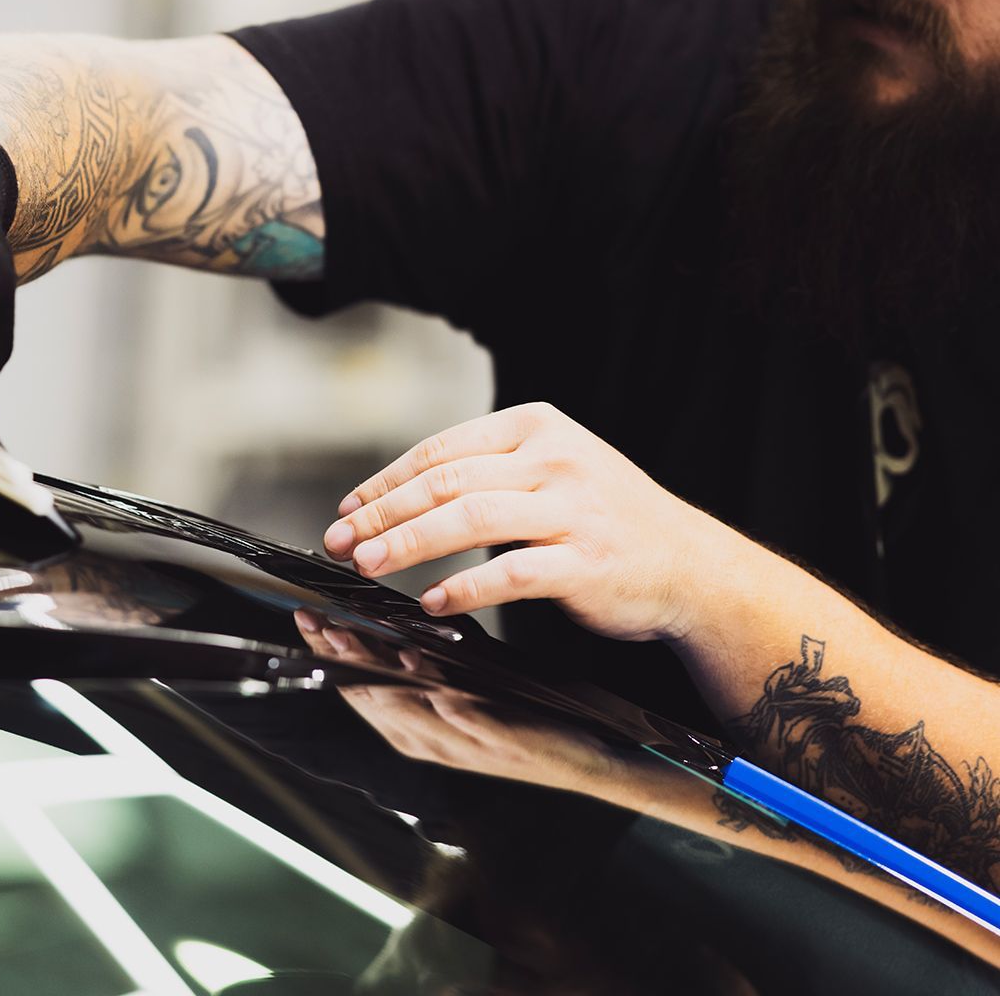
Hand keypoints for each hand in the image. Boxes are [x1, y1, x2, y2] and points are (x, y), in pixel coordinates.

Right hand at [294, 609, 617, 791]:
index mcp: (416, 726)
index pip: (359, 687)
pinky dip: (441, 699)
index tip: (306, 618)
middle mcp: (430, 739)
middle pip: (371, 697)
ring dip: (376, 673)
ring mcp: (461, 745)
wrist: (591, 759)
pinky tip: (427, 673)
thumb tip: (397, 615)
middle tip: (316, 621)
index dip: (329, 654)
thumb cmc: (526, 715)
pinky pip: (463, 718)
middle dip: (339, 658)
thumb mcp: (466, 681)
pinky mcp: (499, 743)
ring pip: (406, 708)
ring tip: (353, 636)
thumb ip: (429, 657)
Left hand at [320, 402, 747, 643]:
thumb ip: (486, 474)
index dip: (385, 481)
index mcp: (536, 427)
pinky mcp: (586, 560)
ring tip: (367, 565)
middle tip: (339, 541)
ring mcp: (573, 508)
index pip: (440, 449)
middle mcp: (553, 459)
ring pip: (469, 518)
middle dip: (382, 514)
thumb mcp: (549, 471)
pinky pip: (512, 572)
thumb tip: (398, 499)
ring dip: (408, 544)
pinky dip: (465, 587)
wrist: (690, 565)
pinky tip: (431, 601)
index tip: (347, 508)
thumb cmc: (603, 520)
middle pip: (445, 482)